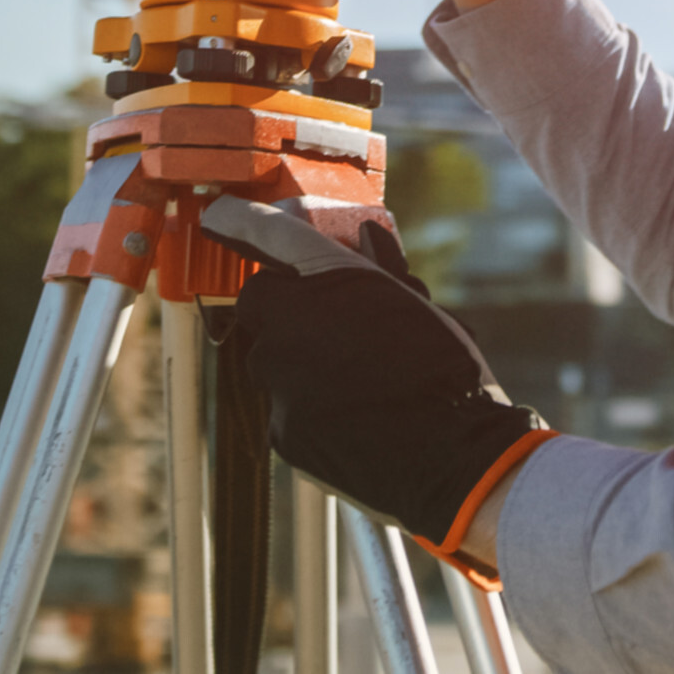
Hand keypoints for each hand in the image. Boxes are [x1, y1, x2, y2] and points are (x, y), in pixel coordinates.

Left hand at [201, 198, 551, 561]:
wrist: (451, 459)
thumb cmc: (445, 373)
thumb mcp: (420, 306)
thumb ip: (381, 270)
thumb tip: (368, 237)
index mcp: (328, 283)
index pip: (266, 236)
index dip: (242, 224)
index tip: (222, 215)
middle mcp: (289, 327)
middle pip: (265, 306)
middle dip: (292, 310)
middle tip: (338, 322)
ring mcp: (279, 384)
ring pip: (274, 359)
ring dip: (302, 360)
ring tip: (359, 379)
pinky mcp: (281, 432)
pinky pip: (285, 406)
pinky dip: (309, 406)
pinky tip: (355, 415)